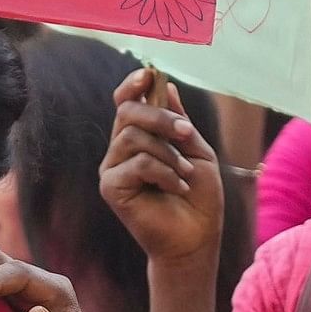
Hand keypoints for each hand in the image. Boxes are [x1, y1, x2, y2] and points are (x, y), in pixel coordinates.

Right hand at [100, 68, 226, 274]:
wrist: (196, 237)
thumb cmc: (199, 197)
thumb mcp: (197, 152)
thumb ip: (181, 121)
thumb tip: (165, 85)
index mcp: (140, 138)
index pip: (125, 102)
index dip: (132, 85)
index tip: (148, 74)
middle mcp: (121, 150)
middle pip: (127, 113)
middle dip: (160, 117)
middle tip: (186, 134)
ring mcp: (113, 168)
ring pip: (133, 137)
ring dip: (168, 153)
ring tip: (186, 174)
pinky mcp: (111, 187)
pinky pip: (137, 164)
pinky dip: (164, 173)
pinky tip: (178, 187)